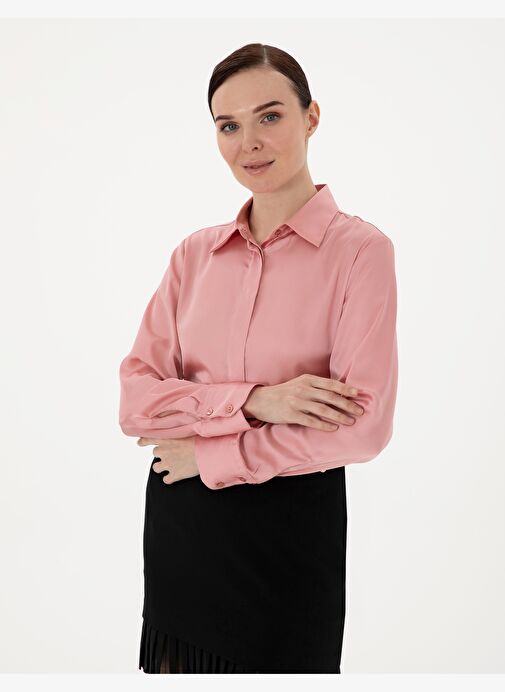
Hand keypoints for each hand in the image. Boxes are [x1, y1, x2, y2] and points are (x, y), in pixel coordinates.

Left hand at [137, 436, 199, 483]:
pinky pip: (166, 480)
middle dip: (162, 454)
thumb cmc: (200, 440)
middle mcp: (163, 451)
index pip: (148, 439)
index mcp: (165, 439)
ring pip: (156, 468)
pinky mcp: (174, 475)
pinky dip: (170, 478)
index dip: (143, 441)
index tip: (140, 443)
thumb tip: (180, 430)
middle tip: (172, 453)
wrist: (206, 454)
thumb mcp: (187, 431)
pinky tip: (176, 476)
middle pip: (155, 453)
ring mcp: (167, 464)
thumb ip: (179, 432)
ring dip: (162, 467)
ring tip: (172, 465)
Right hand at [243, 374, 364, 430]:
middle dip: (347, 404)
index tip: (358, 394)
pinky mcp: (291, 414)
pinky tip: (333, 428)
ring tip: (351, 422)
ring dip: (339, 416)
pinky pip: (311, 421)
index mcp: (307, 380)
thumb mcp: (300, 384)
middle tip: (360, 411)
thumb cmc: (285, 393)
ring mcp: (297, 402)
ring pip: (323, 409)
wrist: (261, 400)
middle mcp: (303, 389)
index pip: (331, 384)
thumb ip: (316, 386)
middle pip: (330, 397)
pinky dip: (324, 425)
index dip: (346, 389)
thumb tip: (338, 391)